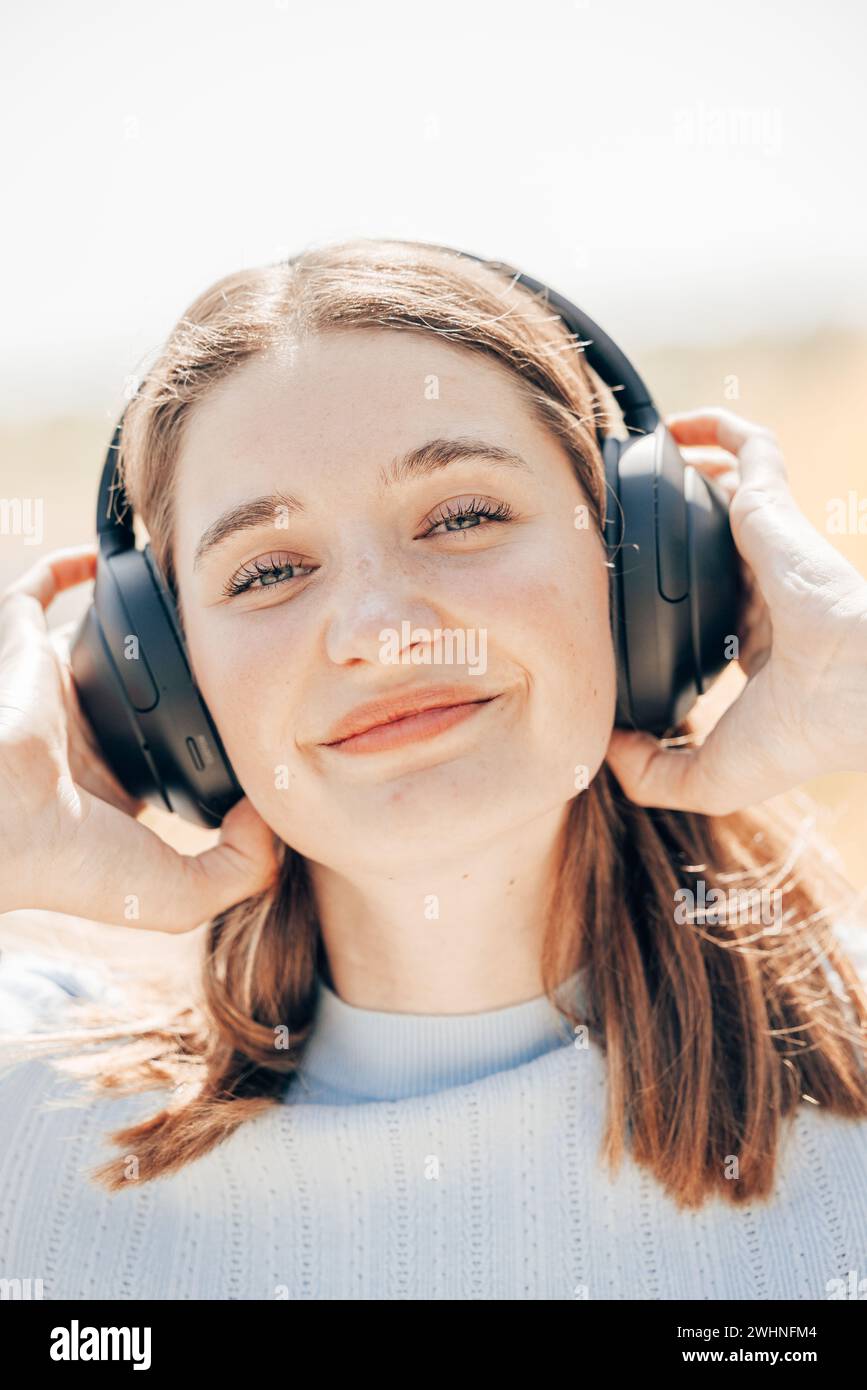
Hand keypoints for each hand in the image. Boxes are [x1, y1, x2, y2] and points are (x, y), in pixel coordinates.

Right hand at [0, 544, 279, 929]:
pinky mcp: (22, 650)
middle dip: (187, 666)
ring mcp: (54, 692)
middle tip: (240, 637)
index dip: (216, 736)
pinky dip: (69, 568)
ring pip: (104, 641)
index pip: (173, 754)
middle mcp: (87, 737)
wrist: (0, 828)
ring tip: (187, 592)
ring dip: (139, 616)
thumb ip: (243, 867)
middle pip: (147, 688)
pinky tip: (112, 559)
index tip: (264, 714)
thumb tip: (273, 810)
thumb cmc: (76, 866)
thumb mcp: (179, 893)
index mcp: (119, 790)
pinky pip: (38, 592)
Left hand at [605, 408, 866, 814]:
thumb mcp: (714, 777)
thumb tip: (607, 747)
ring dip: (685, 469)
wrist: (858, 690)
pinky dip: (715, 426)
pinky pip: (749, 445)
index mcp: (755, 643)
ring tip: (632, 464)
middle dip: (662, 532)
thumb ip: (655, 775)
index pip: (708, 612)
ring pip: (725, 488)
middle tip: (606, 527)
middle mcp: (761, 588)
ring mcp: (770, 546)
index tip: (618, 605)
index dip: (666, 608)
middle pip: (706, 544)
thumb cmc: (802, 735)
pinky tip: (671, 427)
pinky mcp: (774, 508)